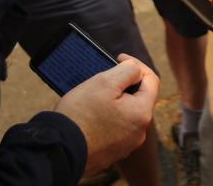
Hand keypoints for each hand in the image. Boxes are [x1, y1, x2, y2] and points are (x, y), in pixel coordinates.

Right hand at [54, 55, 159, 177]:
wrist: (60, 150)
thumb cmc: (81, 114)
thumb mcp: (105, 82)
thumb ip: (128, 70)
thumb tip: (136, 69)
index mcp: (142, 114)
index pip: (152, 80)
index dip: (136, 64)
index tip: (118, 58)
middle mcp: (139, 133)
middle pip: (140, 98)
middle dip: (125, 83)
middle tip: (106, 76)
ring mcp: (126, 145)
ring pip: (127, 113)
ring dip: (117, 101)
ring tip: (97, 95)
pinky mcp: (112, 153)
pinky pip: (116, 128)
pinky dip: (108, 117)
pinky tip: (92, 114)